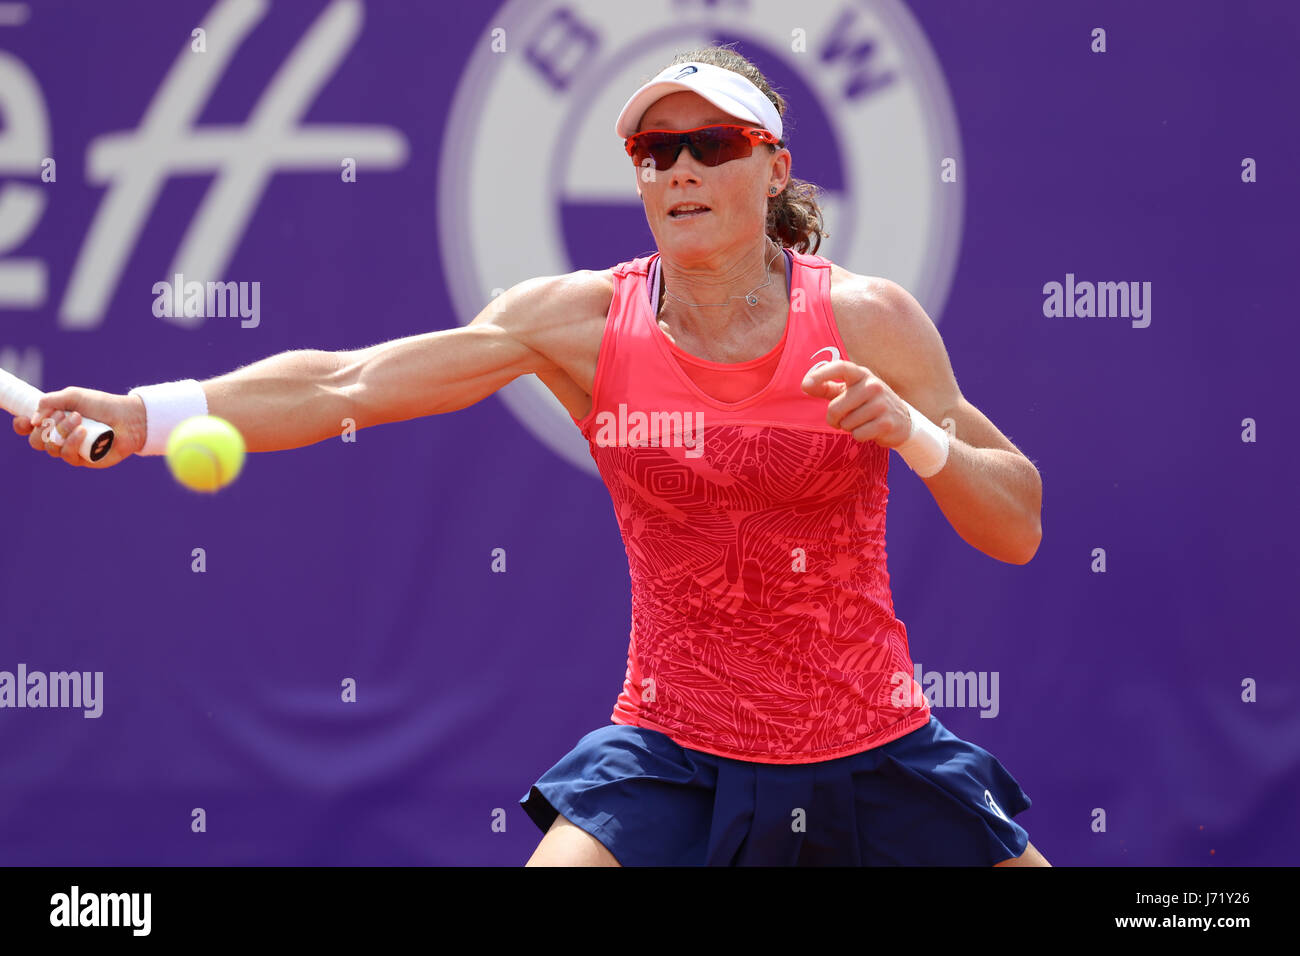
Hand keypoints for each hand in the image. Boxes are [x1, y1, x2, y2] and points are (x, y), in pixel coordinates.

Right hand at [11, 387, 147, 467]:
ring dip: (62, 431)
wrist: (129, 417)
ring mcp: (72, 450)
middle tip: (62, 414)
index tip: (26, 420)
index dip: (22, 426)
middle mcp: (60, 437)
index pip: (29, 429)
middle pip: (35, 441)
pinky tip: (83, 431)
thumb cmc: (103, 406)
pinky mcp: (84, 460)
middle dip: (45, 427)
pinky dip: (72, 442)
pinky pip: (68, 455)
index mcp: (54, 421)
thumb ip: (51, 401)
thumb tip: (33, 418)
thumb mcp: (74, 396)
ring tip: (79, 418)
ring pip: (51, 448)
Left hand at [801, 359, 911, 447]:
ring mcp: (882, 404)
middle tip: (842, 419)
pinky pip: (858, 434)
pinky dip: (859, 436)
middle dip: (834, 418)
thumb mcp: (849, 391)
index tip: (805, 384)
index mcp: (861, 374)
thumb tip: (805, 385)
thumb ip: (827, 388)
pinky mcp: (886, 423)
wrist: (901, 420)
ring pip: (846, 423)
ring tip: (861, 421)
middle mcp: (873, 385)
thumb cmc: (866, 403)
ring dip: (849, 427)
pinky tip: (870, 429)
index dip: (822, 374)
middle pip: (836, 407)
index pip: (841, 367)